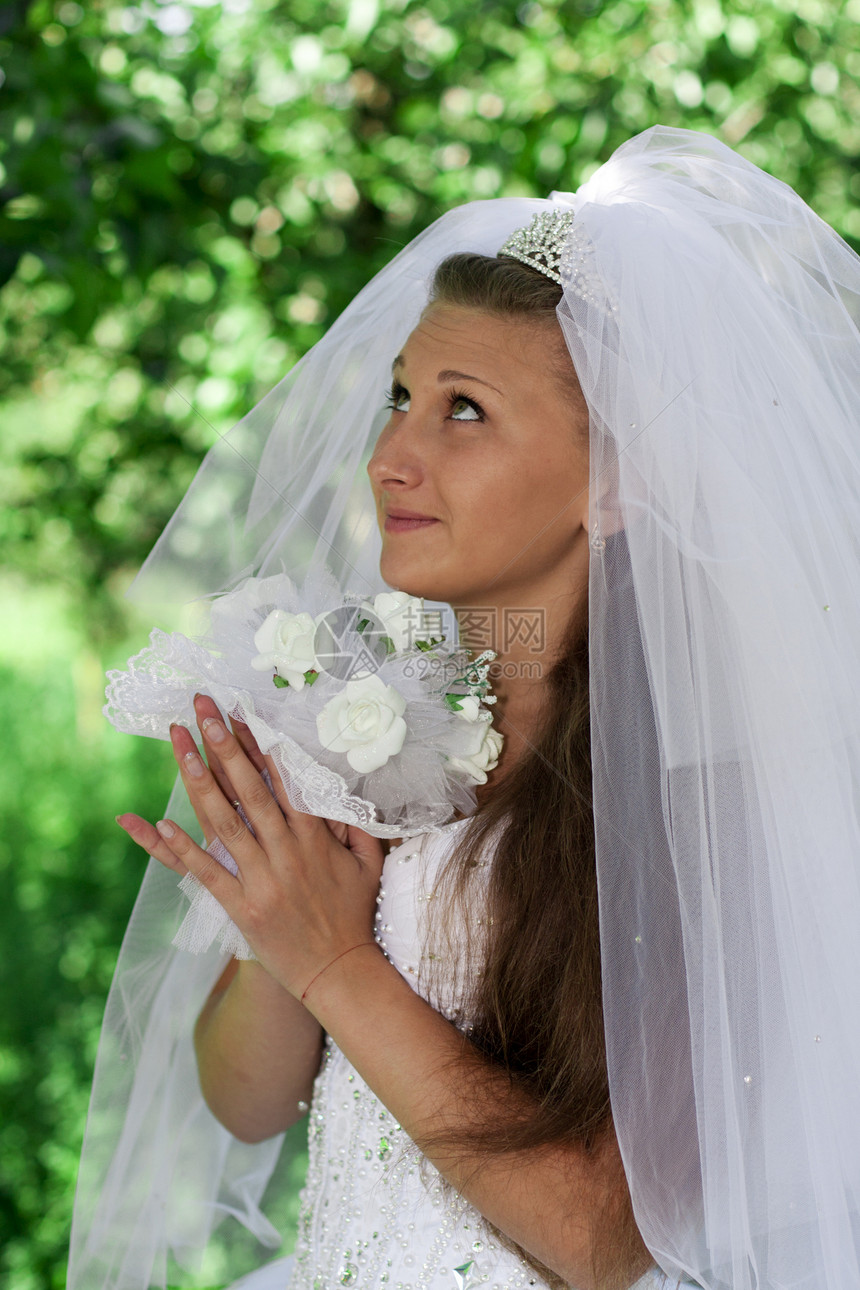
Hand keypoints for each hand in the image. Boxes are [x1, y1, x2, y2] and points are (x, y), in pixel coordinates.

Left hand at [117, 700, 385, 997]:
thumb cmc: (353, 915)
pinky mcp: (242, 908)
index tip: (240, 714)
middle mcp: (286, 852)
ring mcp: (263, 879)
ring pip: (226, 822)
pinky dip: (184, 848)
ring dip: (201, 782)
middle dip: (225, 747)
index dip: (259, 745)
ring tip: (182, 748)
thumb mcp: (368, 862)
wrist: (340, 973)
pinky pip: (208, 873)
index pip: (283, 780)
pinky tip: (160, 823)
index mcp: (315, 838)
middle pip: (250, 790)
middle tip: (204, 712)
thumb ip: (355, 825)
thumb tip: (341, 794)